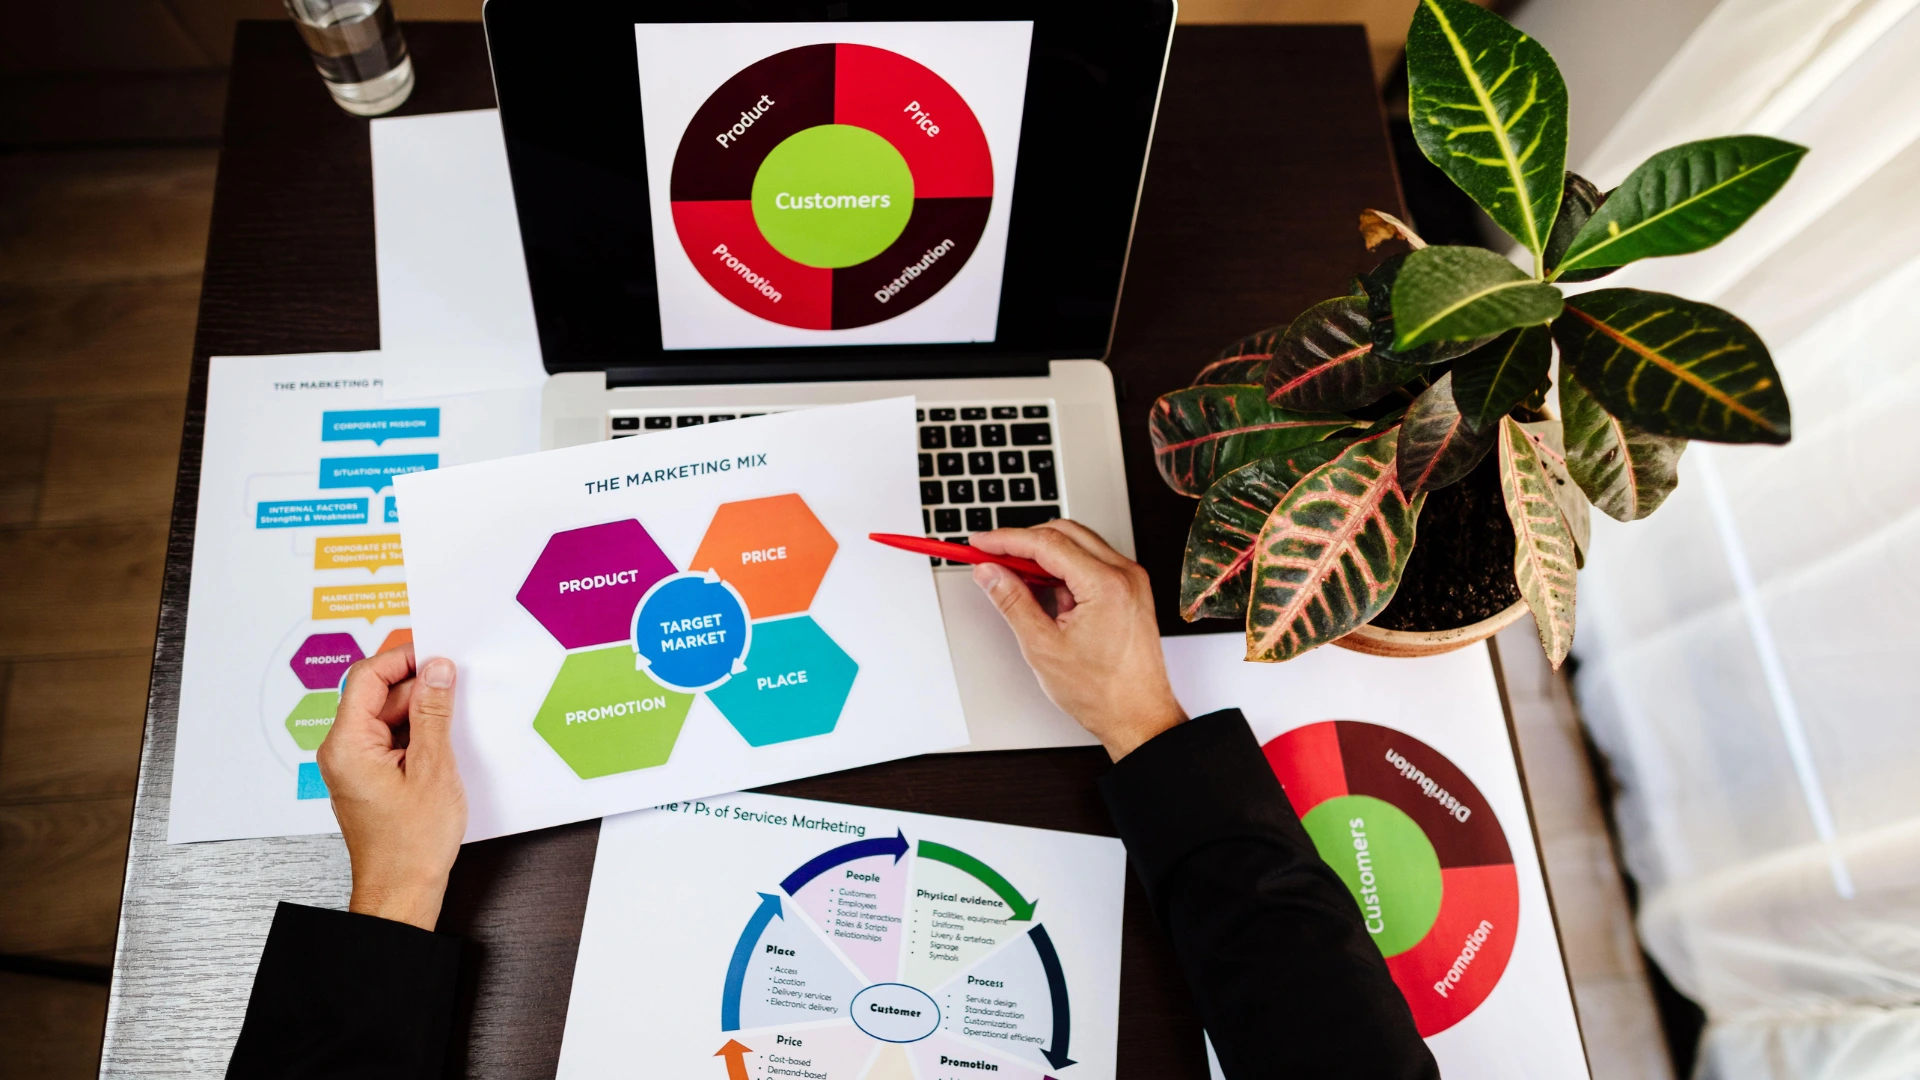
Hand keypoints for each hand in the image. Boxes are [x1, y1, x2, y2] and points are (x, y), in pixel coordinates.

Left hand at [316, 645, 466, 930]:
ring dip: (420, 713)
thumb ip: (434, 713)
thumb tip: (438, 671)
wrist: (402, 890)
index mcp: (347, 744)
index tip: (436, 653)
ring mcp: (354, 764)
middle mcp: (342, 751)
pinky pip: (391, 739)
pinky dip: (417, 735)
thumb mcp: (433, 768)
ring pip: (387, 717)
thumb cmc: (410, 844)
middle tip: (456, 686)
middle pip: (377, 695)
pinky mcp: (369, 776)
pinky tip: (442, 745)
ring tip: (453, 725)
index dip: (403, 659)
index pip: (367, 677)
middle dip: (417, 687)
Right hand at [969, 520, 1185, 760]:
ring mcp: (1131, 581)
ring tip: (1016, 580)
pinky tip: (1046, 593)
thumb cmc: (1103, 692)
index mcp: (1106, 586)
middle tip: (993, 557)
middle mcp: (1124, 575)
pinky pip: (1092, 563)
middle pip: (1065, 534)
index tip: (981, 543)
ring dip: (1045, 555)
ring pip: (1079, 545)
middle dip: (1024, 541)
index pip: (1047, 543)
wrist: (1138, 716)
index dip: (1006, 539)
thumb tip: (990, 573)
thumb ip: (1012, 601)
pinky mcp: (1131, 591)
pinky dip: (1065, 569)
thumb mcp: (1042, 647)